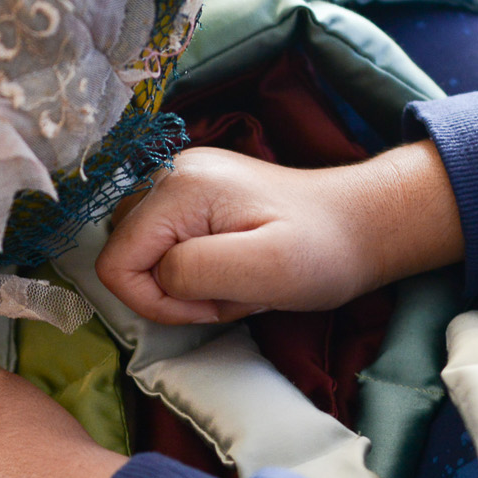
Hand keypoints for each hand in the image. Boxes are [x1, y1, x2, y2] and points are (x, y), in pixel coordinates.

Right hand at [95, 141, 463, 325]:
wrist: (362, 225)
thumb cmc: (323, 252)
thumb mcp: (265, 269)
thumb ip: (196, 270)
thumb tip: (157, 275)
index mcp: (178, 188)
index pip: (115, 262)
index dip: (155, 300)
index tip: (208, 304)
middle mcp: (170, 173)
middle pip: (124, 253)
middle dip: (170, 290)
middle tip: (229, 293)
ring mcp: (181, 178)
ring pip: (144, 251)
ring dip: (183, 281)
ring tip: (237, 280)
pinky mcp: (195, 192)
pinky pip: (166, 242)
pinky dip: (195, 268)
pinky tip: (236, 266)